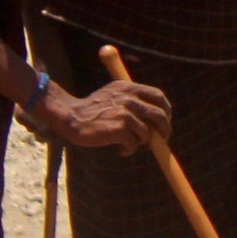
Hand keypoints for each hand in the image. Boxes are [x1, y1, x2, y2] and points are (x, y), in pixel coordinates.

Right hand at [47, 79, 171, 154]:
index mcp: (129, 88)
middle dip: (164, 130)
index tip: (166, 120)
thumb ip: (132, 98)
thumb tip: (157, 116)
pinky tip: (120, 149)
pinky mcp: (118, 129)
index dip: (166, 109)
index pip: (158, 96)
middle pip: (159, 115)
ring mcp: (124, 113)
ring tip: (129, 144)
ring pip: (146, 133)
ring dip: (140, 142)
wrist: (70, 116)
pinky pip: (133, 143)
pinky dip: (129, 149)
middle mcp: (128, 98)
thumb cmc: (93, 109)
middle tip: (162, 140)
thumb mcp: (114, 94)